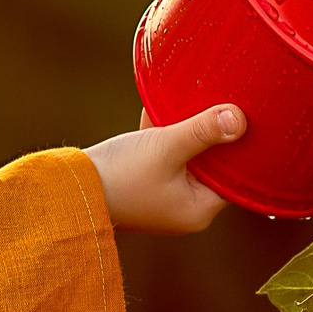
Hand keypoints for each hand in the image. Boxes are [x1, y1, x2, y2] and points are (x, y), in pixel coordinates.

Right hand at [84, 104, 244, 233]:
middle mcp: (186, 208)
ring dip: (183, 130)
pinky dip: (164, 136)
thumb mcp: (166, 146)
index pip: (234, 176)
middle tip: (216, 101)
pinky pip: (165, 157)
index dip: (239, 146)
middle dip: (209, 133)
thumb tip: (239, 119)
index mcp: (199, 210)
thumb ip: (203, 131)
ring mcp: (166, 197)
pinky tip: (157, 111)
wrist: (68, 189)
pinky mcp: (146, 185)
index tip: (243, 116)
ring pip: (187, 157)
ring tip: (184, 102)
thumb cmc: (121, 175)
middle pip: (212, 165)